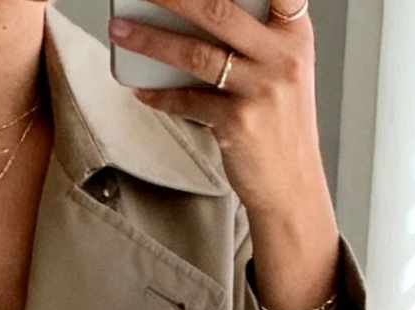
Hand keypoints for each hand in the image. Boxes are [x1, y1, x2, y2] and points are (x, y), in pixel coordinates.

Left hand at [109, 1, 339, 309]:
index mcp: (294, 32)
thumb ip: (253, 36)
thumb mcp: (282, 68)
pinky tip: (139, 89)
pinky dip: (158, 95)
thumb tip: (192, 11)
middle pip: (219, 10)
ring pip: (196, 54)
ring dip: (150, 40)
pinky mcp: (238, 123)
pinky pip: (187, 102)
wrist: (292, 186)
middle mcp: (282, 56)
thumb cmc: (279, 123)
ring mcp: (261, 89)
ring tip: (120, 28)